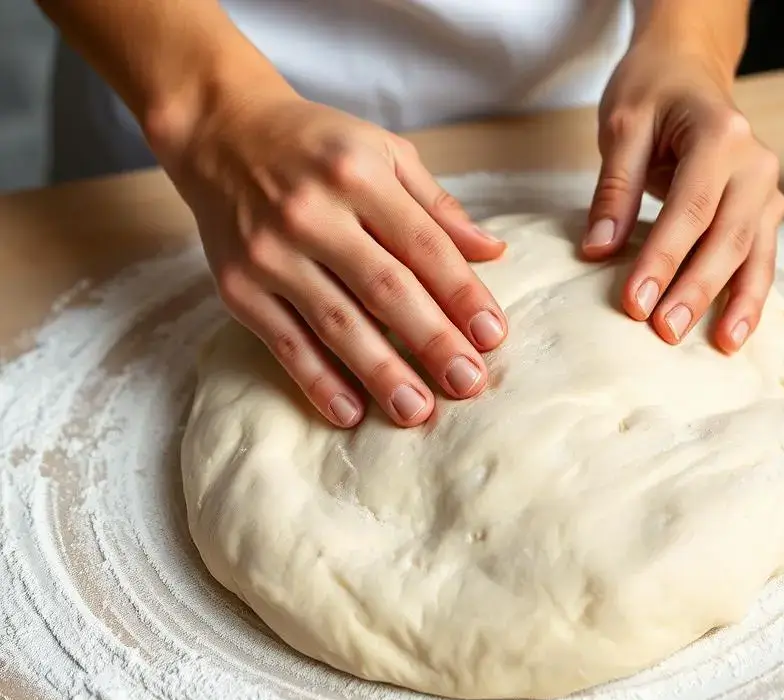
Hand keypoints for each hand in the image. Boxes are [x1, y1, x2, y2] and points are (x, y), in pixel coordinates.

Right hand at [159, 87, 507, 428]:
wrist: (219, 131)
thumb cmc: (317, 145)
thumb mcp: (383, 152)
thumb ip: (437, 205)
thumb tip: (494, 252)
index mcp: (359, 174)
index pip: (423, 245)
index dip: (462, 294)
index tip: (492, 336)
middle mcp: (313, 213)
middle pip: (385, 288)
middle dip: (432, 340)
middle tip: (468, 383)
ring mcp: (271, 253)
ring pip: (336, 323)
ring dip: (380, 372)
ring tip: (416, 411)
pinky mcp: (238, 287)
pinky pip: (284, 342)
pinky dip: (317, 381)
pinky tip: (350, 413)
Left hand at [582, 42, 783, 351]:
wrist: (689, 69)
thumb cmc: (654, 91)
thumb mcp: (622, 125)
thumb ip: (614, 189)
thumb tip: (598, 251)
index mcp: (721, 136)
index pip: (689, 210)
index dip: (662, 260)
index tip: (633, 304)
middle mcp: (755, 163)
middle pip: (728, 237)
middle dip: (697, 290)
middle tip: (666, 332)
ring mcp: (765, 189)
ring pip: (755, 252)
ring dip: (738, 302)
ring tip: (723, 346)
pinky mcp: (764, 209)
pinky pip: (761, 256)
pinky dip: (751, 294)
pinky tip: (736, 331)